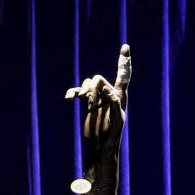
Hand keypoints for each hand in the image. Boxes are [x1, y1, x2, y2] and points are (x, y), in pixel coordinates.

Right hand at [66, 43, 130, 162]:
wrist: (100, 148)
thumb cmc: (112, 137)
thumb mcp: (117, 120)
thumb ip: (114, 103)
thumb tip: (105, 89)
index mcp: (120, 95)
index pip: (124, 75)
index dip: (123, 61)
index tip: (125, 46)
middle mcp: (109, 94)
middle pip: (98, 78)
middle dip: (93, 88)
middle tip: (91, 102)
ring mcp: (97, 98)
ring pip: (87, 83)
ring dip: (85, 91)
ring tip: (85, 103)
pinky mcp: (87, 104)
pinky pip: (78, 92)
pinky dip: (73, 92)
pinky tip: (68, 98)